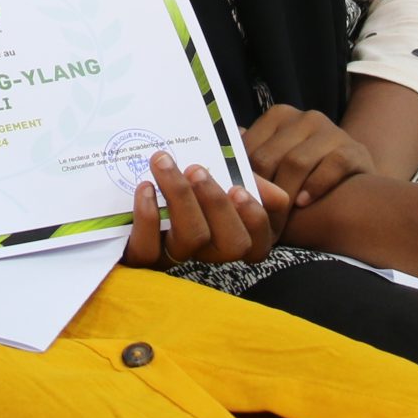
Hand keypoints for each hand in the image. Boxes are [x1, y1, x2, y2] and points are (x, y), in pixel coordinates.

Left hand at [120, 149, 287, 267]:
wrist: (141, 168)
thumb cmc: (185, 169)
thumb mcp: (220, 165)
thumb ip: (247, 175)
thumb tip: (278, 196)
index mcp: (232, 231)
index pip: (258, 243)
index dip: (254, 220)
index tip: (238, 189)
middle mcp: (208, 250)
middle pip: (229, 245)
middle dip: (217, 205)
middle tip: (196, 170)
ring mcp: (174, 254)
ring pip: (188, 242)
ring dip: (180, 199)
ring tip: (164, 163)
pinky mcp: (139, 254)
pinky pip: (146, 251)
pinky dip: (147, 218)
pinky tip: (145, 189)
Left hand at [243, 105, 375, 209]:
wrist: (353, 181)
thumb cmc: (303, 176)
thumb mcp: (275, 162)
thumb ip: (249, 162)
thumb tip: (210, 172)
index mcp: (278, 116)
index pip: (248, 147)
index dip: (239, 179)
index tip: (233, 205)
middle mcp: (305, 118)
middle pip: (269, 156)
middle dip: (259, 192)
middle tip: (252, 219)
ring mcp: (331, 131)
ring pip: (296, 162)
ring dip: (284, 194)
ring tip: (277, 217)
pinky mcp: (354, 150)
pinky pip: (331, 167)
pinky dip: (315, 186)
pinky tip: (304, 203)